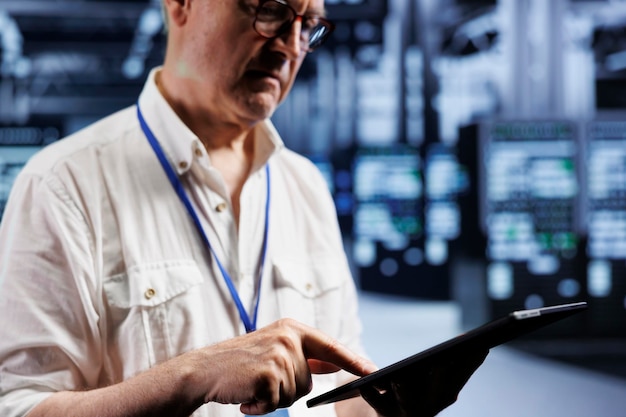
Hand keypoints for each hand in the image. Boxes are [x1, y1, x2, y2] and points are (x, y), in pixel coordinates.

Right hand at [175, 318, 376, 414]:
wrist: (204, 369)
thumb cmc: (240, 362)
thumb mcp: (275, 348)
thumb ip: (306, 354)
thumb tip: (335, 362)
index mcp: (292, 329)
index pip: (330, 346)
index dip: (353, 360)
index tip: (373, 371)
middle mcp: (289, 338)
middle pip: (308, 382)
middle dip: (287, 388)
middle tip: (262, 379)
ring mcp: (279, 356)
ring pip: (294, 395)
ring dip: (273, 397)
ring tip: (253, 384)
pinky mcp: (269, 375)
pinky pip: (277, 404)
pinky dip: (261, 407)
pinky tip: (247, 395)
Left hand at [360, 349, 488, 416]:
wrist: (391, 416)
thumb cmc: (416, 390)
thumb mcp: (433, 377)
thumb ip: (447, 364)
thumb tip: (468, 340)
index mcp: (445, 393)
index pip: (461, 377)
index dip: (471, 364)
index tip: (481, 347)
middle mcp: (430, 406)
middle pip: (438, 393)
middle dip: (440, 378)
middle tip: (440, 363)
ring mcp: (408, 412)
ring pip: (407, 402)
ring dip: (404, 391)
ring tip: (397, 378)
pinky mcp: (386, 414)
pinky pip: (377, 406)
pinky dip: (372, 397)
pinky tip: (365, 386)